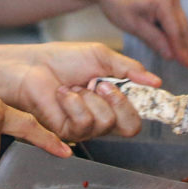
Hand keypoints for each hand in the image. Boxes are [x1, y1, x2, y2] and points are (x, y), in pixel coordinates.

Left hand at [0, 42, 161, 142]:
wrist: (31, 65)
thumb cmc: (61, 60)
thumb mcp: (102, 57)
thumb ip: (130, 70)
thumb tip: (156, 81)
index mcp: (112, 102)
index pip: (138, 116)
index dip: (146, 106)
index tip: (145, 90)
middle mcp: (101, 118)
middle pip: (130, 128)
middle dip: (119, 102)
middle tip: (102, 84)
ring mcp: (84, 126)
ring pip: (106, 123)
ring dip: (90, 98)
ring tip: (76, 85)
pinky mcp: (66, 131)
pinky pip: (83, 124)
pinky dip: (75, 103)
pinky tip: (64, 93)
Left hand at [83, 0, 187, 71]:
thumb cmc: (116, 0)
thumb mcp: (134, 25)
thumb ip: (155, 40)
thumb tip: (171, 55)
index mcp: (164, 0)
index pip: (177, 32)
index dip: (185, 52)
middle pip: (183, 28)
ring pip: (180, 23)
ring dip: (185, 41)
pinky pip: (174, 16)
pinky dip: (176, 31)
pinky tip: (180, 44)